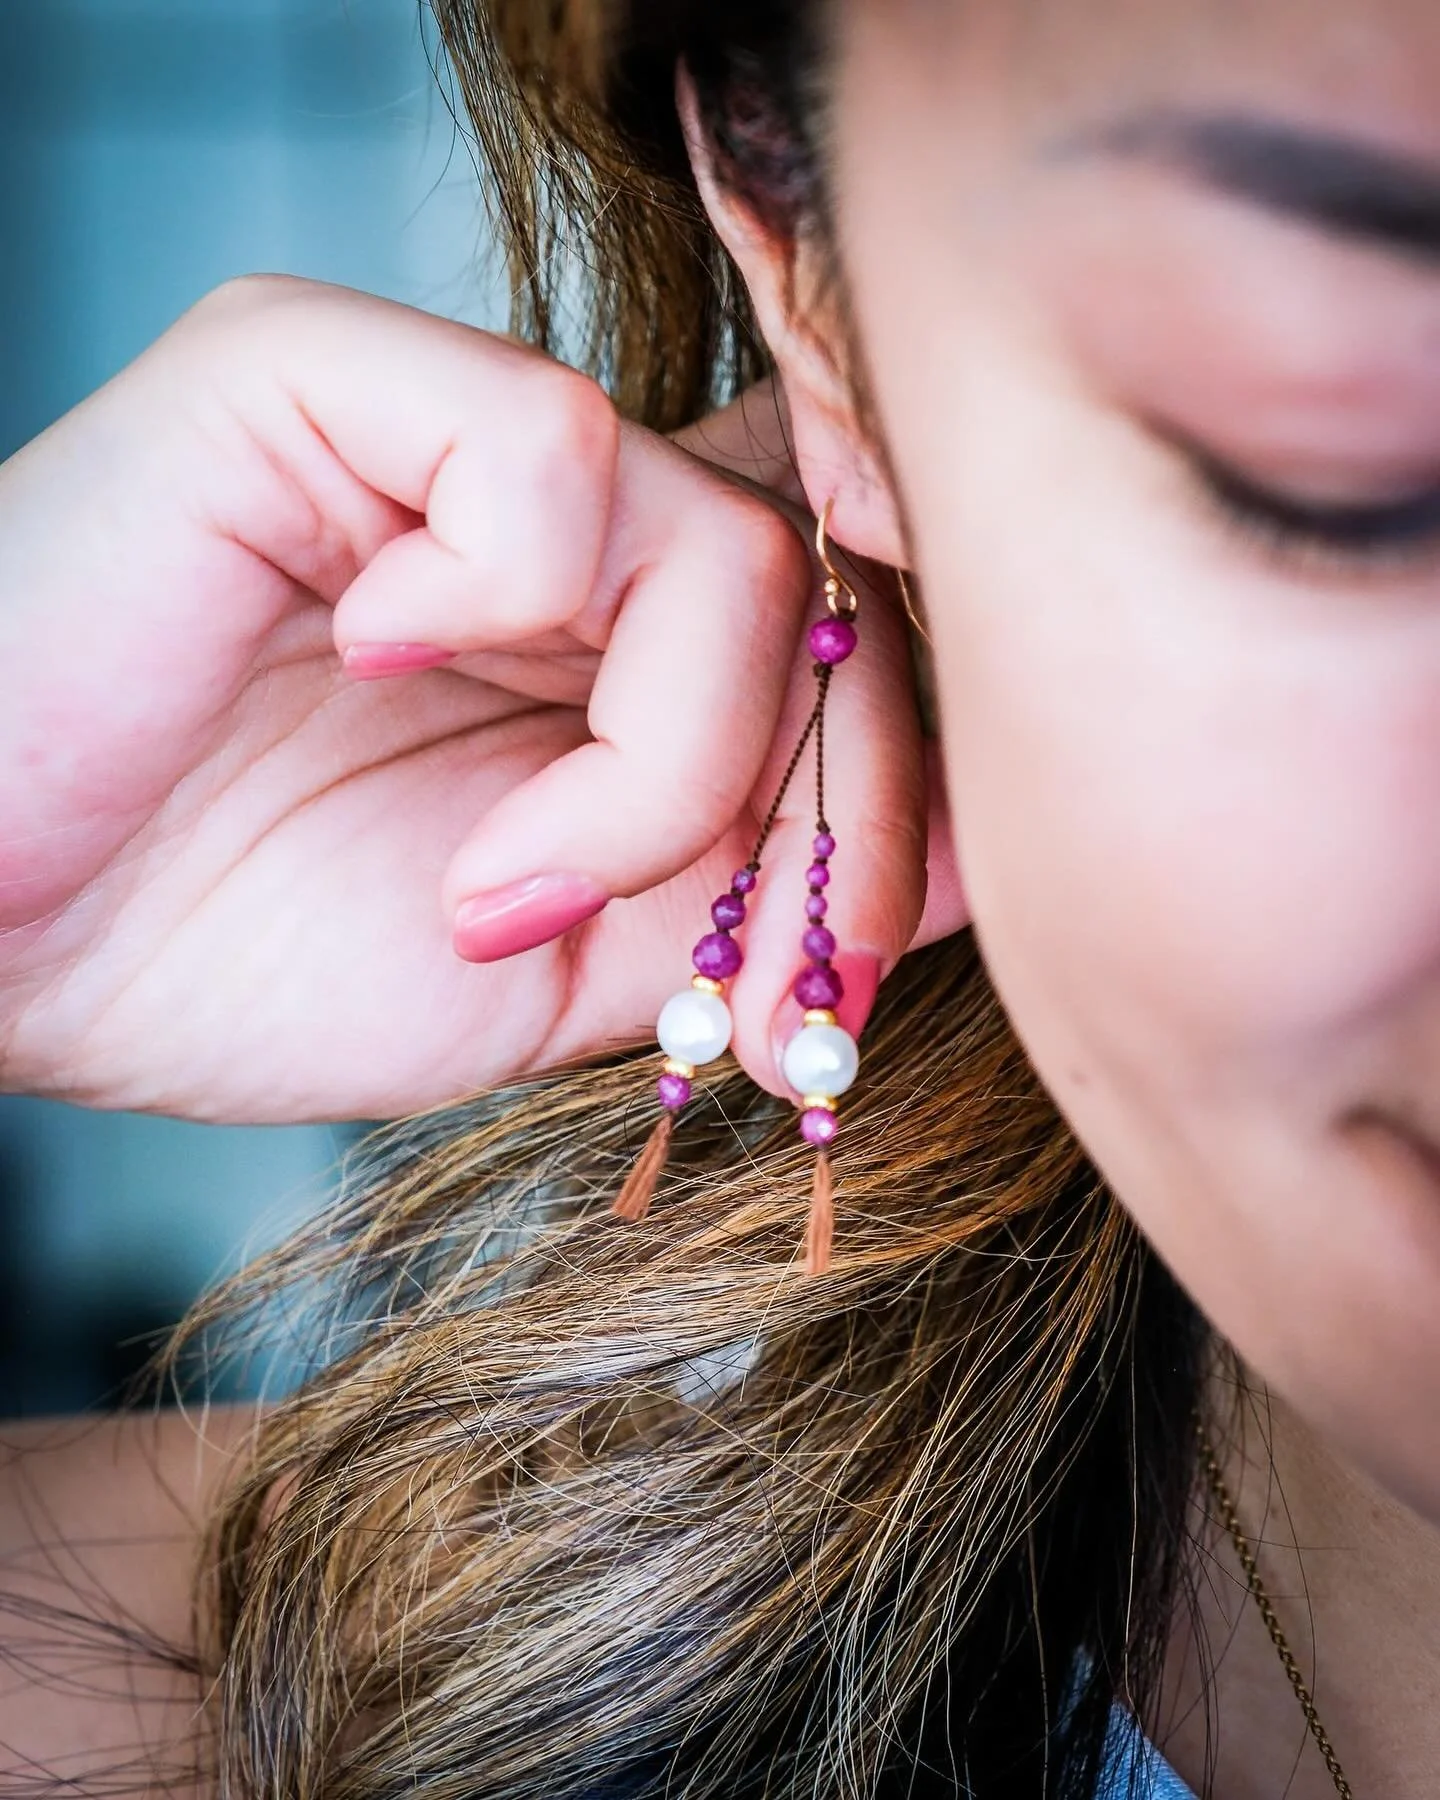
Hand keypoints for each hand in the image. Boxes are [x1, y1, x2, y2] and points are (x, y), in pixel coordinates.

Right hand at [0, 277, 961, 1122]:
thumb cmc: (232, 949)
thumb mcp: (562, 968)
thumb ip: (747, 888)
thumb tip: (975, 848)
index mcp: (602, 635)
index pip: (844, 609)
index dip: (911, 750)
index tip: (871, 930)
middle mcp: (548, 517)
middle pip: (836, 579)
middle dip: (853, 794)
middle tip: (775, 957)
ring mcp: (438, 432)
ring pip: (724, 543)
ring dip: (656, 772)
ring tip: (495, 892)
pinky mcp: (318, 378)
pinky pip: (547, 453)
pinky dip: (501, 613)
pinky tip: (376, 673)